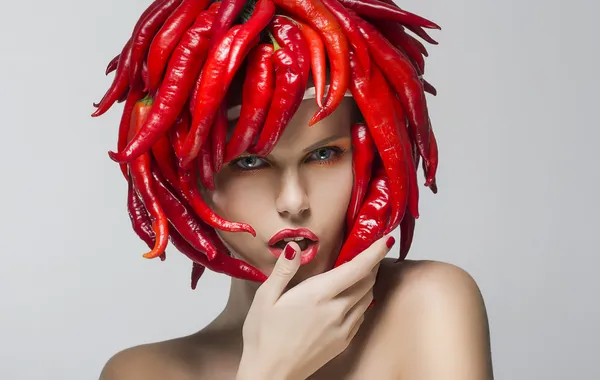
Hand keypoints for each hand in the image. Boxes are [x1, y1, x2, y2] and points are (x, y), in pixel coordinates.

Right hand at [236, 234, 395, 379]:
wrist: (270, 374)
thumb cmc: (263, 336)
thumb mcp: (265, 298)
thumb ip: (283, 270)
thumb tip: (295, 247)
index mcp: (318, 295)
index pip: (357, 268)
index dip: (375, 252)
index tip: (385, 240)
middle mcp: (336, 310)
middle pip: (367, 281)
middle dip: (372, 264)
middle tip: (369, 251)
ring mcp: (343, 328)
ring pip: (367, 298)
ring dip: (368, 282)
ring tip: (361, 271)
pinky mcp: (343, 341)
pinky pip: (361, 315)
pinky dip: (362, 301)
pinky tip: (350, 298)